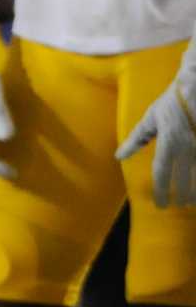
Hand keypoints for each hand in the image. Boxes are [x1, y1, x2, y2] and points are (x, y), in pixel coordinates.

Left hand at [115, 49, 195, 207]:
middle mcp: (188, 146)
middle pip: (185, 179)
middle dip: (182, 196)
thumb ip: (136, 139)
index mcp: (168, 142)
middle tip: (179, 205)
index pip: (162, 173)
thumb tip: (119, 156)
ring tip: (193, 201)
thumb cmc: (171, 101)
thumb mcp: (150, 118)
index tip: (161, 205)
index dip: (160, 191)